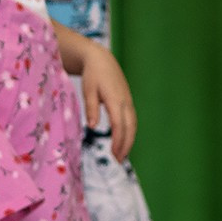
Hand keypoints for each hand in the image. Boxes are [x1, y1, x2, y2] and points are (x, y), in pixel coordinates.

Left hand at [79, 42, 136, 160]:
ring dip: (129, 140)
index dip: (118, 141)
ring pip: (133, 125)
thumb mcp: (88, 90)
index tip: (113, 155)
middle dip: (126, 145)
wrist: (102, 60)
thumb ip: (91, 108)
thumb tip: (92, 126)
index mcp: (115, 100)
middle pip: (130, 128)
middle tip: (118, 161)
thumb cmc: (93, 75)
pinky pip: (131, 120)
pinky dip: (129, 132)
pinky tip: (123, 141)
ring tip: (121, 155)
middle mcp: (125, 102)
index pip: (119, 125)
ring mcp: (128, 102)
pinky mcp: (127, 101)